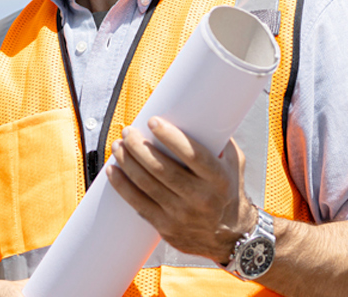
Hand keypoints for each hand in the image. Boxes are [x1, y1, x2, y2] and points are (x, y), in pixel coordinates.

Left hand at [107, 116, 256, 263]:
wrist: (230, 235)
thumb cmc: (228, 192)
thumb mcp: (234, 164)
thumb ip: (219, 140)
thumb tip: (199, 111)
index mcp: (219, 179)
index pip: (192, 155)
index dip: (170, 137)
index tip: (153, 121)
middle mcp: (201, 198)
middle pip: (162, 169)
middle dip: (139, 147)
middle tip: (128, 132)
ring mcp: (182, 215)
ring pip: (147, 185)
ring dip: (127, 162)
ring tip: (118, 146)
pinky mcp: (166, 227)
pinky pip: (139, 204)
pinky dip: (122, 186)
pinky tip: (113, 171)